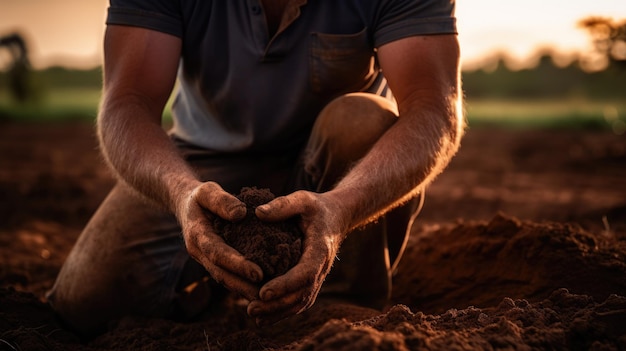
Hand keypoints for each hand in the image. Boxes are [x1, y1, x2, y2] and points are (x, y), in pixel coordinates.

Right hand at [177, 181, 263, 299]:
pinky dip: (242, 284)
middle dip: (243, 285)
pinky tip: (261, 289)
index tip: (258, 273)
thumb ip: (222, 200)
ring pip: (224, 279)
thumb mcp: (208, 191)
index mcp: (197, 235)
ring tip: (267, 298)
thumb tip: (241, 213)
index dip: (237, 264)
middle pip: (221, 274)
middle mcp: (199, 252)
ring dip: (243, 290)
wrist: (185, 204)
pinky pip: (227, 276)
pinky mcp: (213, 262)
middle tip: (266, 294)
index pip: (218, 253)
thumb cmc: (200, 196)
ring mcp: (205, 259)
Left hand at [246, 190, 347, 325]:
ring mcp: (318, 277)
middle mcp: (321, 268)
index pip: (305, 273)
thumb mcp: (302, 200)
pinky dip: (283, 311)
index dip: (285, 285)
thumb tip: (257, 213)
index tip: (263, 292)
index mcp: (320, 249)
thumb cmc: (316, 208)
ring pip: (301, 302)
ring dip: (278, 312)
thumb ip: (283, 205)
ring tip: (253, 315)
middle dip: (277, 305)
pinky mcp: (311, 281)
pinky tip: (263, 317)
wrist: (336, 217)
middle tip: (251, 309)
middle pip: (301, 294)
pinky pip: (299, 301)